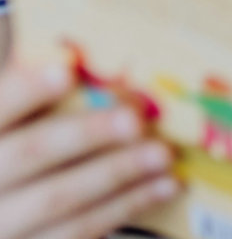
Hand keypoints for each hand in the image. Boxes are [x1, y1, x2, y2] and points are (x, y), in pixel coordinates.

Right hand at [0, 60, 178, 238]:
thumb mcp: (26, 122)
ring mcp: (4, 222)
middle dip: (84, 135)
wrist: (15, 208)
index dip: (25, 91)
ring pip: (57, 199)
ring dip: (117, 173)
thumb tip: (90, 62)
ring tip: (162, 154)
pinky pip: (79, 230)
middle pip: (27, 154)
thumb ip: (43, 101)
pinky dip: (127, 206)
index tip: (65, 71)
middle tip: (134, 120)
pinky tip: (164, 186)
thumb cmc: (29, 144)